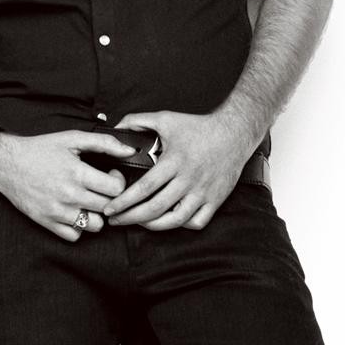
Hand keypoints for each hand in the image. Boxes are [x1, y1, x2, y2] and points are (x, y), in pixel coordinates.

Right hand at [0, 130, 131, 240]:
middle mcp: (69, 195)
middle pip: (108, 207)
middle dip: (109, 198)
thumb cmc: (40, 150)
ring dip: (97, 215)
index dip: (118, 181)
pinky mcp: (48, 223)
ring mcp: (58, 212)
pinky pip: (75, 236)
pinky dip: (78, 227)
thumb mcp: (72, 138)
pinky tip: (75, 212)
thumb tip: (129, 150)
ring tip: (89, 202)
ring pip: (95, 226)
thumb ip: (104, 143)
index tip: (110, 176)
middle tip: (101, 189)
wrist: (7, 164)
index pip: (116, 189)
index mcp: (77, 173)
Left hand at [101, 110, 256, 229]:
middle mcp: (188, 180)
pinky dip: (181, 225)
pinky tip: (169, 220)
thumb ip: (138, 121)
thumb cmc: (199, 127)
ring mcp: (203, 192)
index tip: (110, 208)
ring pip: (175, 220)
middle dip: (130, 218)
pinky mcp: (215, 200)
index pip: (144, 188)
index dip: (123, 201)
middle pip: (154, 208)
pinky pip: (197, 222)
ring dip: (152, 225)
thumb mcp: (166, 119)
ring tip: (139, 223)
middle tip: (116, 221)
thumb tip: (117, 127)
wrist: (234, 133)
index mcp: (174, 161)